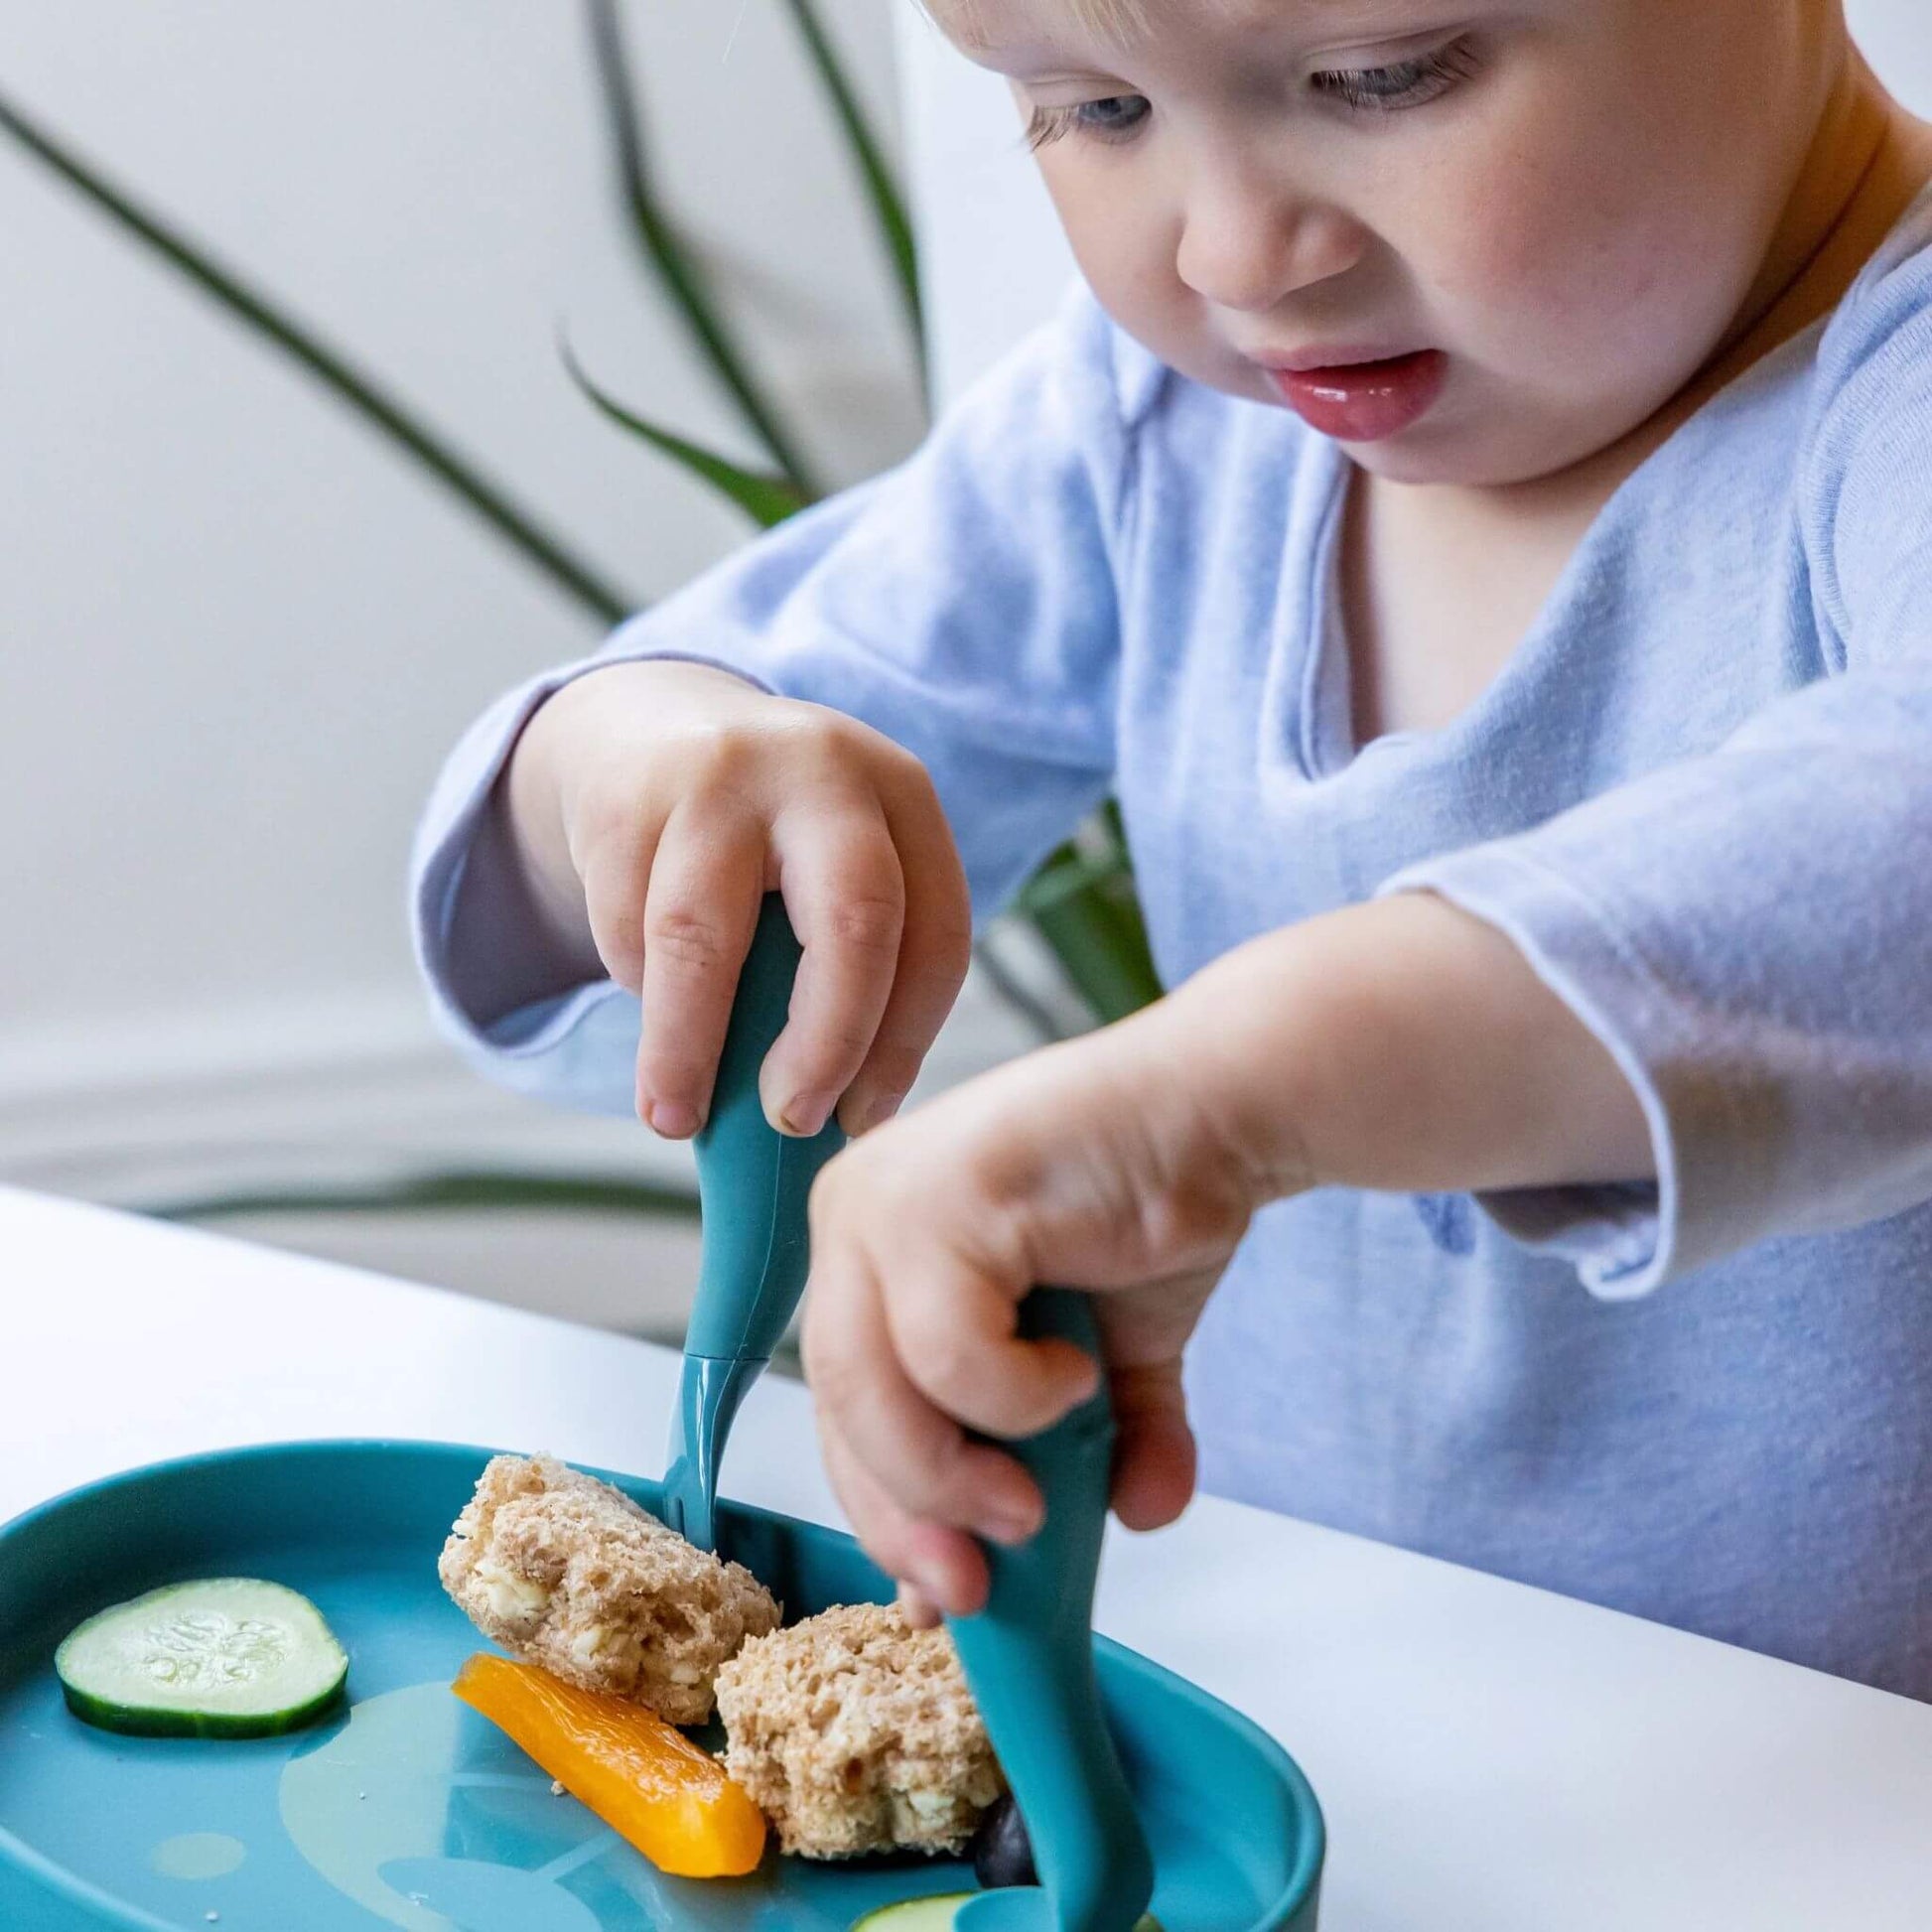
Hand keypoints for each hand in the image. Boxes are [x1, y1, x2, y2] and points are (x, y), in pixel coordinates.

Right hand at [499, 660, 972, 1137]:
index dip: (904, 1044)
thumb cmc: (760, 843)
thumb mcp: (827, 870)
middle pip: (853, 923)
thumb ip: (850, 966)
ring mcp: (720, 777)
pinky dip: (638, 990)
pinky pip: (628, 929)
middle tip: (793, 1121)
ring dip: (688, 1047)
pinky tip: (651, 1003)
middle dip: (828, 1043)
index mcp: (903, 796)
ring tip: (674, 1117)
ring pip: (702, 936)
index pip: (936, 935)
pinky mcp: (626, 801)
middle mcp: (824, 771)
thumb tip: (835, 1126)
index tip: (859, 1120)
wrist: (643, 727)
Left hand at [799, 891, 1653, 1624]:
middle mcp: (854, 1215)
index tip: (940, 1591)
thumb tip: (1130, 1525)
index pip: (844, 1406)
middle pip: (840, 1406)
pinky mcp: (943, 1192)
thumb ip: (1094, 1446)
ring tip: (1036, 1506)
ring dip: (953, 1478)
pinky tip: (1077, 1374)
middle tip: (976, 1588)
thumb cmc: (1153, 1211)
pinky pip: (948, 1349)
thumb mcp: (1106, 1363)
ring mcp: (888, 1197)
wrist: (1227, 1111)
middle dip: (906, 1515)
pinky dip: (1015, 1395)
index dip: (885, 1510)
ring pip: (875, 1389)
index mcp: (869, 1252)